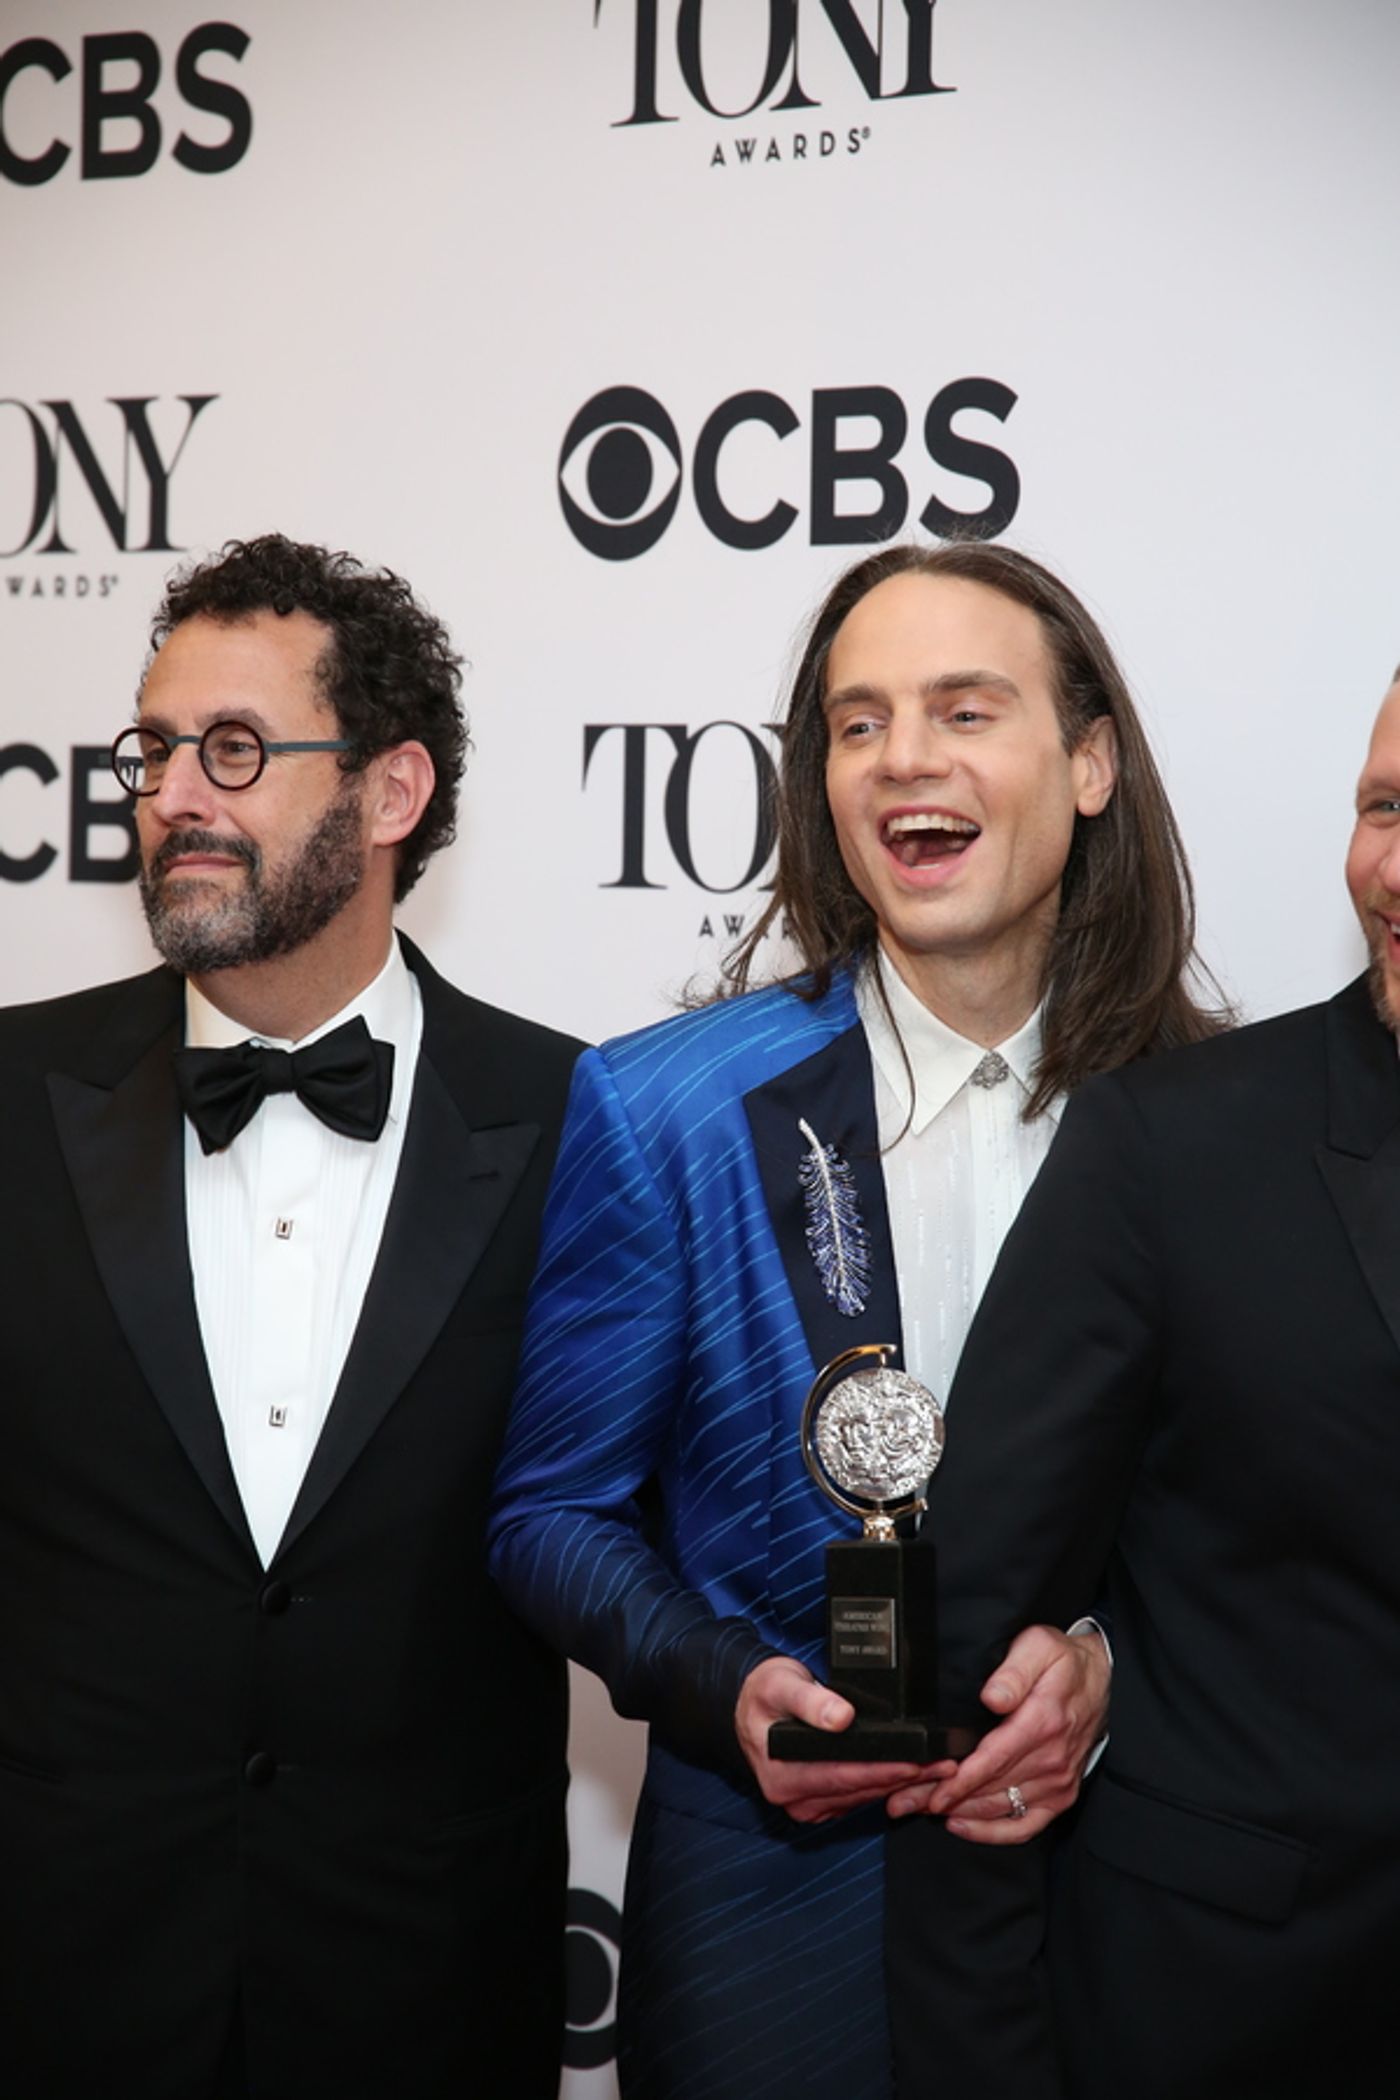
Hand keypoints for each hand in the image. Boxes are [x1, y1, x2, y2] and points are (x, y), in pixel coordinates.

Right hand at [735, 1655, 952, 1824]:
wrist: (746, 1705)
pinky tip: (912, 1774)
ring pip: (862, 1797)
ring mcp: (807, 1804)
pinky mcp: (819, 1801)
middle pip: (859, 1790)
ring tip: (939, 1770)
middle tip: (946, 1767)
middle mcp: (794, 1798)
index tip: (918, 1763)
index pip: (843, 1776)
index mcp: (782, 1776)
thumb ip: (810, 1701)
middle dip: (905, 1779)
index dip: (884, 1771)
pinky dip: (884, 1785)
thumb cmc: (764, 1693)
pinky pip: (857, 1797)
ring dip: (901, 1784)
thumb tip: (841, 1719)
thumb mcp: (781, 1685)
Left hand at [885, 1625, 1109, 1843]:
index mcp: (1042, 1722)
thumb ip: (1013, 1671)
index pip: (993, 1760)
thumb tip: (992, 1697)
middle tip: (903, 1801)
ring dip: (960, 1813)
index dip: (959, 1781)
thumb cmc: (1064, 1662)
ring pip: (1000, 1809)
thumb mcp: (1039, 1647)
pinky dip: (993, 1832)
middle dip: (942, 1798)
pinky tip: (963, 1826)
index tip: (930, 1792)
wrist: (1104, 1681)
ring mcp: (1057, 1781)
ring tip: (920, 1810)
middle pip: (988, 1788)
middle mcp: (1051, 1759)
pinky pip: (1025, 1826)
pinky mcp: (1060, 1796)